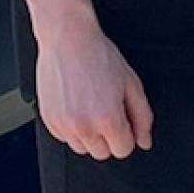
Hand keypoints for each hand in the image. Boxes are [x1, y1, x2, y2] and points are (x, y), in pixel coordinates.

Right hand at [34, 13, 155, 158]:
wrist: (68, 39)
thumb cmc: (99, 56)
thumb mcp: (131, 84)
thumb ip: (142, 116)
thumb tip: (144, 140)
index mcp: (107, 118)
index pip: (123, 149)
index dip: (127, 134)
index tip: (123, 119)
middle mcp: (83, 125)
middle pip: (103, 153)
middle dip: (109, 137)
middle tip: (107, 110)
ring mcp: (63, 124)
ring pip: (82, 149)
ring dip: (90, 135)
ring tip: (91, 107)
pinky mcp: (49, 120)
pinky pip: (64, 138)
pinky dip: (72, 128)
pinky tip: (77, 106)